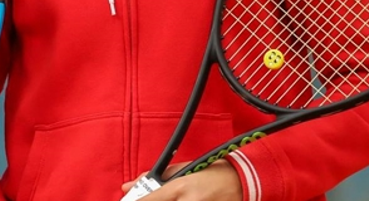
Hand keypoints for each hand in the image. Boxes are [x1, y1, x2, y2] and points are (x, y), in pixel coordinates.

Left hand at [121, 162, 241, 200]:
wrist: (240, 181)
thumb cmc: (210, 172)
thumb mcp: (181, 169)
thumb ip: (155, 178)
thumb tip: (127, 186)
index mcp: (180, 187)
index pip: (150, 199)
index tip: (129, 199)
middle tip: (153, 198)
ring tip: (176, 196)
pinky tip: (181, 199)